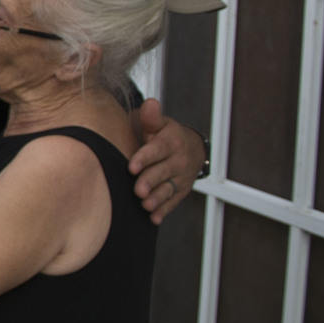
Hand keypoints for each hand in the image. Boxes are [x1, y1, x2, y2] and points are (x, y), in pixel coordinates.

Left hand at [128, 99, 203, 224]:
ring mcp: (181, 178)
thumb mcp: (159, 124)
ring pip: (169, 189)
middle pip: (162, 172)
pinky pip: (173, 202)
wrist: (191, 148)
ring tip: (145, 205)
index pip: (157, 150)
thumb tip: (149, 104)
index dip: (145, 158)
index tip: (131, 166)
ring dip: (157, 199)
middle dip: (150, 181)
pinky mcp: (181, 191)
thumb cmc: (165, 135)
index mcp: (171, 142)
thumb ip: (151, 117)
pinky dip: (164, 211)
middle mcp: (179, 161)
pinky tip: (154, 218)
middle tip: (137, 190)